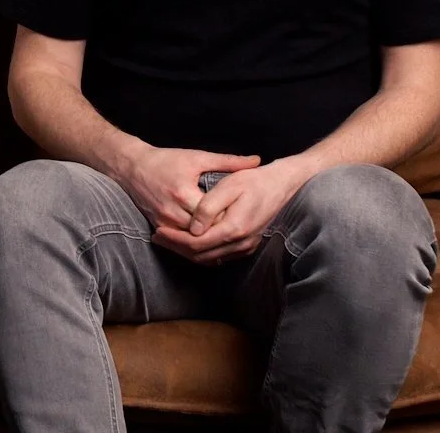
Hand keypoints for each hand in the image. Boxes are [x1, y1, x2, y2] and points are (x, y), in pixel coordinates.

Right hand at [115, 147, 262, 234]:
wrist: (132, 167)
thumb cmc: (165, 160)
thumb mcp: (197, 157)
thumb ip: (228, 161)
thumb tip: (256, 161)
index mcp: (184, 194)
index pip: (214, 216)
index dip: (231, 218)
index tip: (247, 217)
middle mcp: (173, 212)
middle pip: (204, 233)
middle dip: (222, 233)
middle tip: (243, 233)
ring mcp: (164, 223)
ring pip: (192, 243)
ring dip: (209, 243)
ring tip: (229, 240)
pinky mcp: (159, 227)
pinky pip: (180, 244)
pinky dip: (195, 245)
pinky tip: (211, 244)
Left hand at [152, 158, 313, 265]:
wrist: (281, 184)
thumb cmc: (254, 180)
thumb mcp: (229, 185)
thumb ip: (209, 207)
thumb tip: (193, 227)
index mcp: (234, 228)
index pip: (197, 243)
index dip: (175, 239)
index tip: (158, 232)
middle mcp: (241, 242)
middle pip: (201, 255)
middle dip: (177, 248)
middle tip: (158, 238)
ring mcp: (245, 247)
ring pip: (209, 259)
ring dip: (187, 252)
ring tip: (168, 241)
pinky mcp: (247, 246)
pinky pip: (219, 257)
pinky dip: (202, 253)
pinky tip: (189, 243)